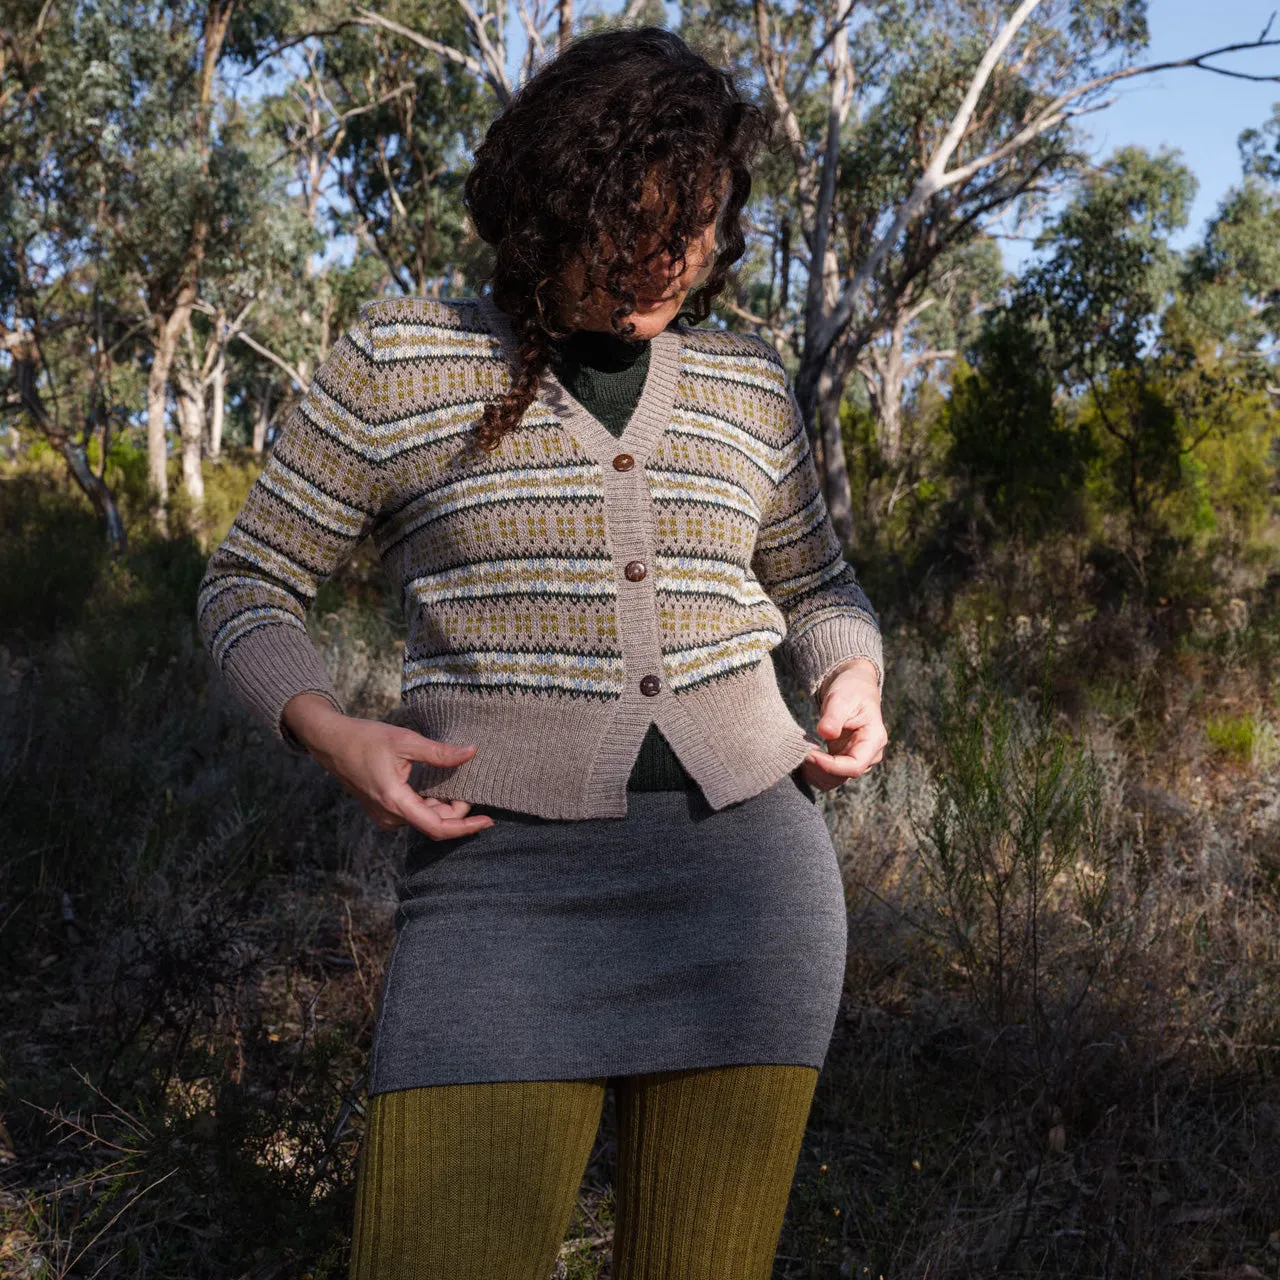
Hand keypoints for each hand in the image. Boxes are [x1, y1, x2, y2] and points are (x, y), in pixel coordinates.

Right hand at [281, 693, 495, 839]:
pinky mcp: (384, 810)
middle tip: (470, 784)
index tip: (488, 821)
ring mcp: (385, 816)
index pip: (437, 827)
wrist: (331, 742)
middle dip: (457, 810)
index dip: (465, 827)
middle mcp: (390, 816)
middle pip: (434, 823)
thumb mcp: (405, 741)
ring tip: (458, 783)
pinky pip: (414, 813)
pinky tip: (441, 787)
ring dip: (444, 806)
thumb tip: (471, 752)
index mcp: (395, 802)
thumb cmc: (365, 739)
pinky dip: (431, 803)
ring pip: (425, 818)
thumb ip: (439, 752)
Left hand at [799, 659, 886, 791]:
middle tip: (799, 752)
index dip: (831, 766)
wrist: (852, 687)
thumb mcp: (841, 699)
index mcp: (874, 740)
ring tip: (799, 753)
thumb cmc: (850, 691)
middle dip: (819, 769)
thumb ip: (834, 717)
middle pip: (843, 776)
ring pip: (834, 780)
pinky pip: (827, 774)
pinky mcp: (842, 759)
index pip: (855, 765)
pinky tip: (802, 756)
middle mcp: (868, 755)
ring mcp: (855, 759)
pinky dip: (813, 770)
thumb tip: (826, 733)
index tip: (810, 755)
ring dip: (814, 772)